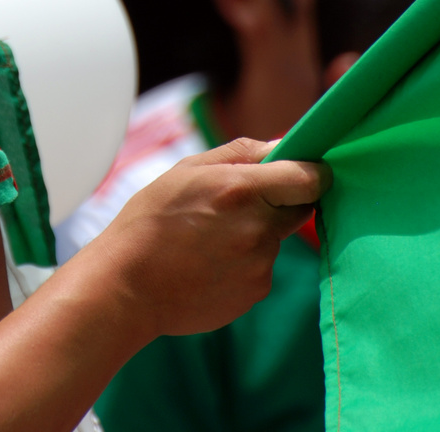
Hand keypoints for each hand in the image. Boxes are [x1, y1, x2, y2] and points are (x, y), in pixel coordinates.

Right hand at [88, 138, 328, 337]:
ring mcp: (260, 265)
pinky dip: (244, 262)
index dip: (312, 172)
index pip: (311, 178)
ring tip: (208, 239)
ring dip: (256, 233)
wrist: (127, 285)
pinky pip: (262, 267)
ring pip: (276, 238)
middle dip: (281, 200)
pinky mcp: (256, 292)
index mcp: (242, 190)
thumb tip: (283, 146)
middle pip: (301, 208)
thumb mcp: (187, 170)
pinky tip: (208, 262)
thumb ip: (241, 153)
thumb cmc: (150, 220)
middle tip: (239, 204)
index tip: (302, 171)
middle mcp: (258, 229)